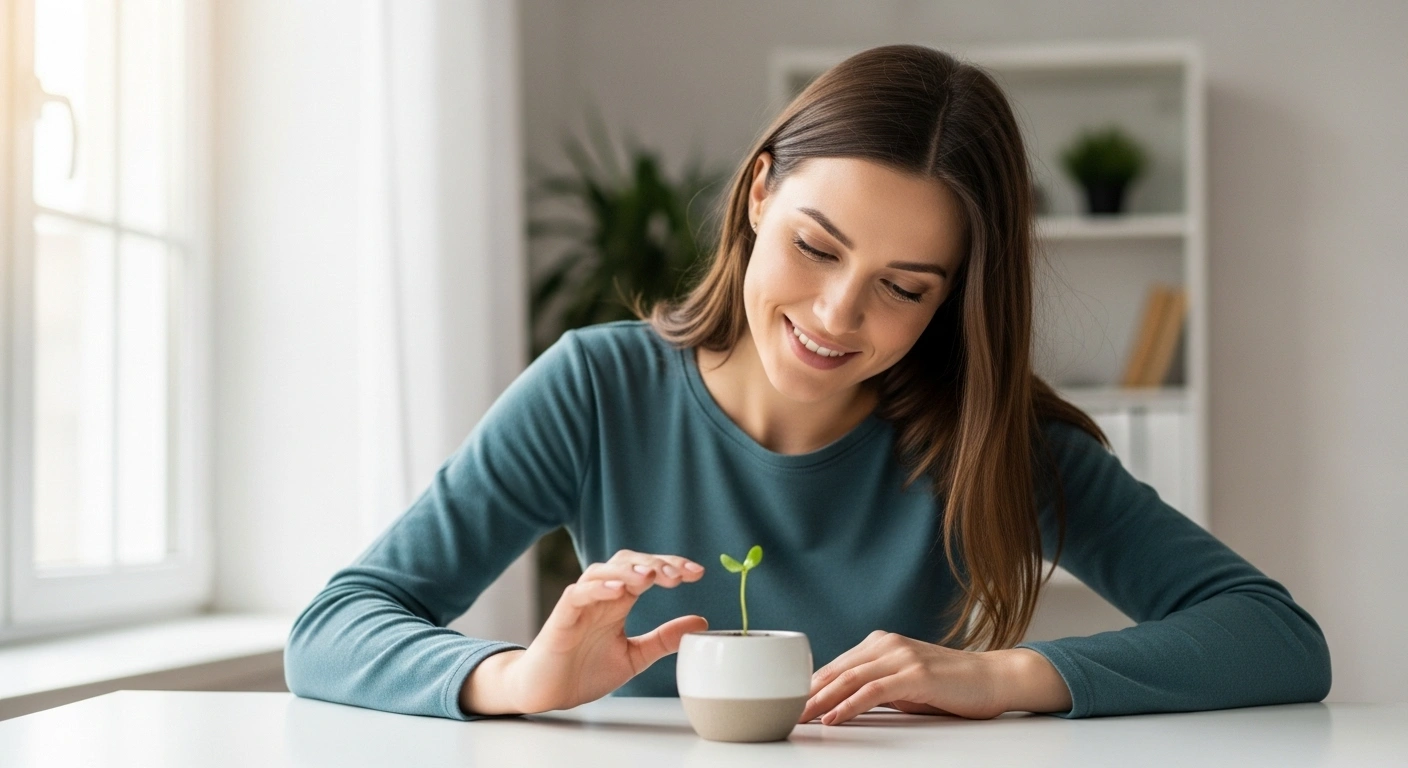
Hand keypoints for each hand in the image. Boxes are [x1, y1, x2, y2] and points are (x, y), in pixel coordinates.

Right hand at [461, 549, 706, 714]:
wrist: (547, 694)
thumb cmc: (584, 671)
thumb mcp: (635, 656)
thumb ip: (664, 639)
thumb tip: (701, 621)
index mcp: (618, 602)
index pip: (646, 571)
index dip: (671, 566)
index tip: (697, 573)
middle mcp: (600, 597)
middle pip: (627, 562)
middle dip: (655, 563)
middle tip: (679, 575)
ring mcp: (580, 604)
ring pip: (602, 571)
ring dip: (628, 570)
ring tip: (651, 576)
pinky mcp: (562, 617)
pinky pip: (578, 593)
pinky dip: (598, 588)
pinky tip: (618, 590)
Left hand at [798, 631, 1071, 724]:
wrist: (994, 678)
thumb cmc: (950, 685)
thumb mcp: (905, 684)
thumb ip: (876, 687)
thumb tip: (842, 702)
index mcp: (881, 644)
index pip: (836, 666)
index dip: (810, 686)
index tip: (789, 703)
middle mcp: (887, 644)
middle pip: (836, 671)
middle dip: (807, 694)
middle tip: (784, 713)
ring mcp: (901, 657)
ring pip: (849, 679)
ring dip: (820, 700)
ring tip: (801, 717)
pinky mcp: (915, 674)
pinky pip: (873, 691)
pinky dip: (849, 705)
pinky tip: (833, 718)